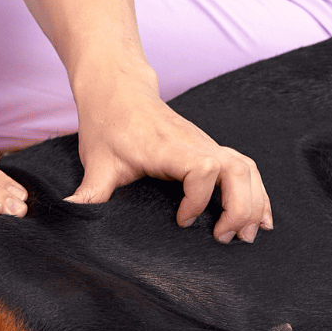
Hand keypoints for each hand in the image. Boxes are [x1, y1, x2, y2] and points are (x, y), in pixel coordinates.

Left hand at [67, 69, 272, 243]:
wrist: (118, 92)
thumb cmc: (108, 125)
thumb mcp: (96, 161)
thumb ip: (90, 193)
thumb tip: (70, 215)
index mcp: (168, 147)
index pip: (203, 167)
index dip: (198, 198)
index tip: (181, 222)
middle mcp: (194, 143)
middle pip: (237, 169)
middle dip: (239, 207)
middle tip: (224, 238)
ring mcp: (206, 144)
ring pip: (246, 168)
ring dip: (254, 201)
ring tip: (249, 235)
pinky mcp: (210, 148)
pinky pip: (245, 167)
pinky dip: (257, 192)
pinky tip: (260, 217)